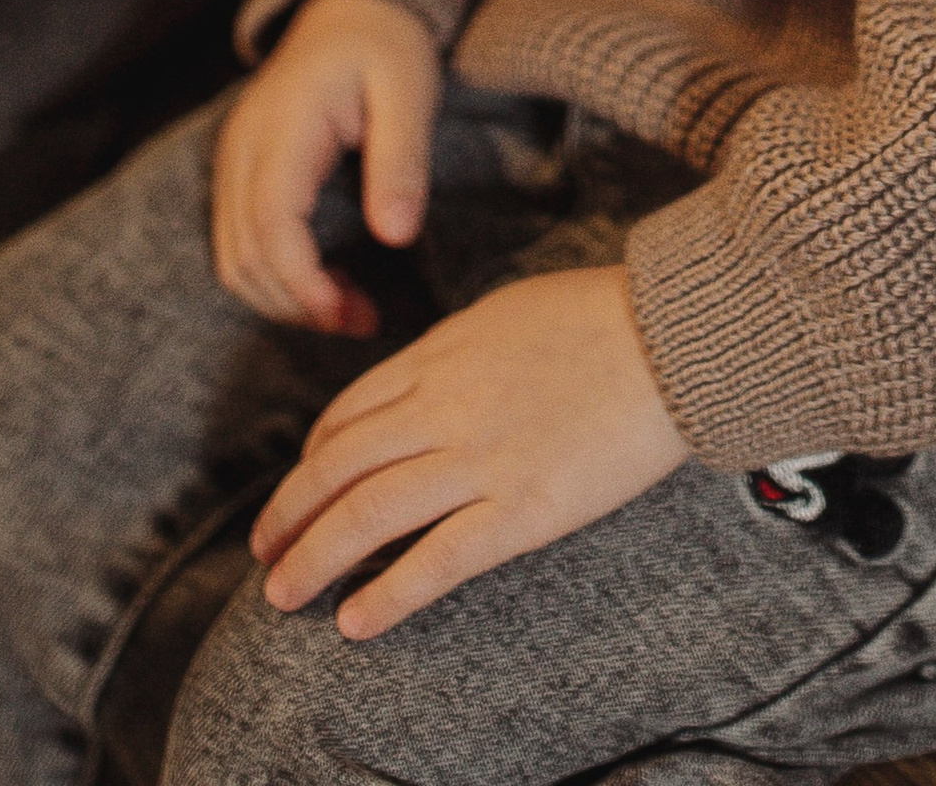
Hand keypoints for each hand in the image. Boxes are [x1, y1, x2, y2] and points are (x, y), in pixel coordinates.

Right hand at [212, 0, 441, 336]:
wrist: (352, 6)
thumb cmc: (385, 46)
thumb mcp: (409, 92)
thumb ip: (401, 162)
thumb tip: (396, 237)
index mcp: (284, 126)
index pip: (271, 224)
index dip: (302, 283)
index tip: (348, 315)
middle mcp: (243, 147)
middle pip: (243, 254)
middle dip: (297, 304)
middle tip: (362, 321)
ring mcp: (233, 160)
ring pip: (233, 258)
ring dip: (283, 298)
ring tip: (348, 310)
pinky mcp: (239, 171)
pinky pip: (238, 243)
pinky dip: (272, 277)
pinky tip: (323, 283)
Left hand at [250, 259, 688, 637]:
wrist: (672, 336)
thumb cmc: (602, 317)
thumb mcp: (507, 313)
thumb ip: (458, 354)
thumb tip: (426, 382)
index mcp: (441, 354)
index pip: (348, 414)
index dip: (311, 459)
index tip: (301, 488)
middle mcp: (444, 406)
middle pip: (337, 465)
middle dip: (289, 512)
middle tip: (263, 551)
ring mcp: (480, 458)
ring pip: (367, 513)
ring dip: (314, 558)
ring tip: (281, 595)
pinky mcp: (522, 507)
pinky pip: (436, 559)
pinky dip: (387, 594)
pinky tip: (354, 623)